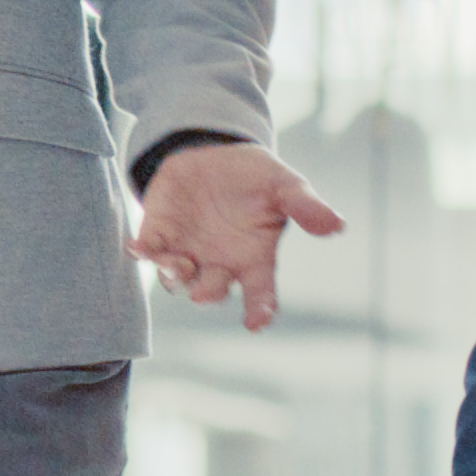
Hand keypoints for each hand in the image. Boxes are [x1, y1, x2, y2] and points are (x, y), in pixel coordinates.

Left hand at [124, 136, 345, 331]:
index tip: (256, 322)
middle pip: (212, 291)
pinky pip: (148, 252)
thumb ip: (305, 206)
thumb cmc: (255, 176)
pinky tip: (138, 247)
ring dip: (174, 275)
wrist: (213, 153)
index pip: (260, 294)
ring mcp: (187, 252)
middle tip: (205, 292)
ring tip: (176, 264)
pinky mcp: (159, 234)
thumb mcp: (284, 184)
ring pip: (176, 279)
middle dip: (208, 293)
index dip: (259, 310)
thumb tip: (338, 225)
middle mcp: (219, 264)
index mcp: (253, 258)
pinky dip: (143, 252)